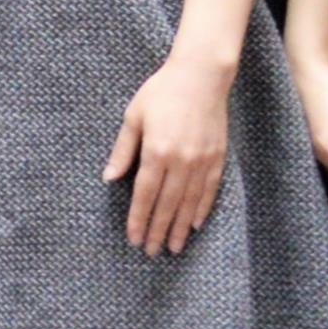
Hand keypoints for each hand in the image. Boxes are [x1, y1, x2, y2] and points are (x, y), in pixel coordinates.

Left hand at [105, 56, 235, 254]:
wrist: (201, 76)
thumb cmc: (161, 93)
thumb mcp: (133, 116)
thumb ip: (123, 150)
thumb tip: (109, 178)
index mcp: (157, 150)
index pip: (145, 194)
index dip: (138, 218)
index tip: (133, 237)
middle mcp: (182, 160)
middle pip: (167, 204)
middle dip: (157, 229)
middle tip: (150, 251)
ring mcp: (203, 160)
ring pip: (189, 202)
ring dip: (179, 227)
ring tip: (172, 247)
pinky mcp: (218, 158)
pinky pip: (209, 191)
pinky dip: (201, 210)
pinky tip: (194, 225)